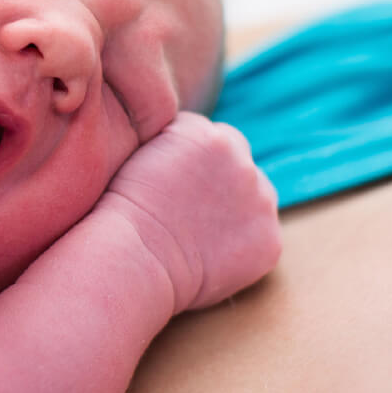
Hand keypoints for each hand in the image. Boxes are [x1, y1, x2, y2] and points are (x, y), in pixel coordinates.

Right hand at [99, 112, 281, 312]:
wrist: (132, 258)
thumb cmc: (122, 212)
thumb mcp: (142, 154)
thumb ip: (176, 144)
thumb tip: (189, 155)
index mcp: (210, 134)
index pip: (212, 138)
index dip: (192, 162)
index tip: (174, 185)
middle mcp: (243, 161)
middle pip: (238, 164)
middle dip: (220, 182)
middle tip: (187, 211)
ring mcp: (261, 202)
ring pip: (254, 199)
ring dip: (235, 211)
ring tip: (196, 234)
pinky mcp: (269, 242)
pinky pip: (260, 237)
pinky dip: (242, 247)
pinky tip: (209, 257)